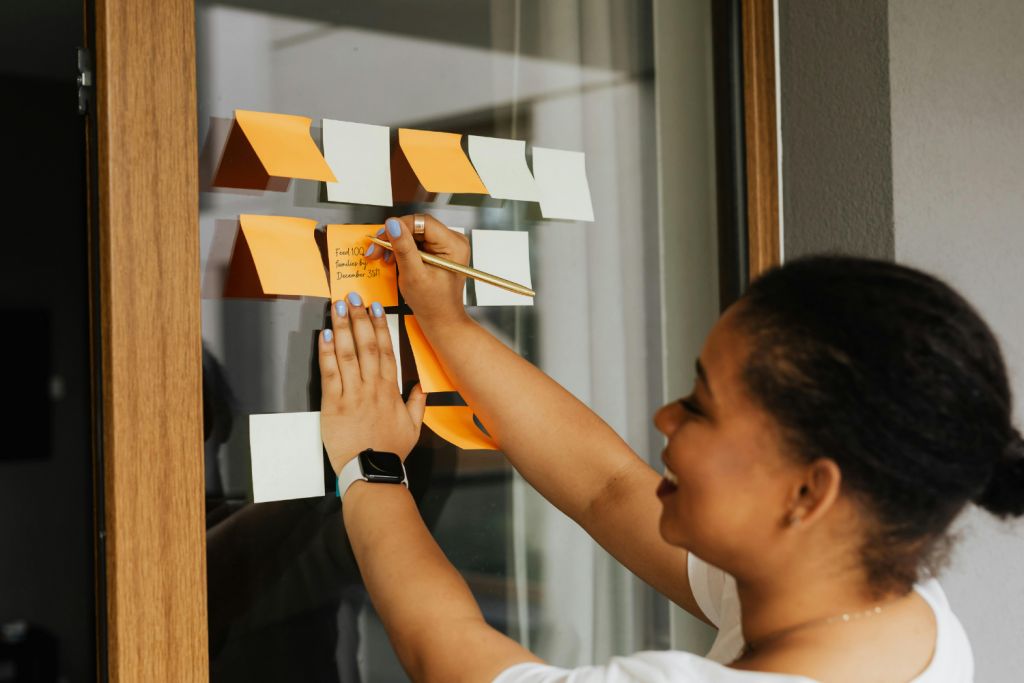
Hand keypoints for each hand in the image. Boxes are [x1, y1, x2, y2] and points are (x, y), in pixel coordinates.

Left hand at [318, 291, 426, 473]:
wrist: (372, 471)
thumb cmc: (390, 451)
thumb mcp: (414, 427)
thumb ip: (417, 403)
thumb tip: (422, 387)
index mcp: (390, 390)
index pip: (385, 350)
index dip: (380, 326)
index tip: (376, 308)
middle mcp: (372, 387)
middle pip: (366, 345)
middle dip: (359, 318)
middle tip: (353, 297)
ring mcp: (353, 394)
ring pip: (348, 353)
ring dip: (342, 327)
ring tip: (338, 307)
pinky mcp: (334, 405)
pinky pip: (330, 373)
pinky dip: (327, 352)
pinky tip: (326, 335)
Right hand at [365, 215, 470, 326]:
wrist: (441, 319)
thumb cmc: (433, 304)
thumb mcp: (413, 275)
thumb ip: (403, 247)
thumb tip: (393, 224)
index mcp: (454, 245)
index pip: (422, 222)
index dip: (399, 227)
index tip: (382, 237)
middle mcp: (454, 242)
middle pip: (417, 227)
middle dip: (394, 238)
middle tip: (376, 250)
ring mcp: (447, 246)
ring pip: (415, 234)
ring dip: (396, 244)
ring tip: (383, 257)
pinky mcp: (439, 251)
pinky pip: (417, 242)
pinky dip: (403, 250)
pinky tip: (393, 259)